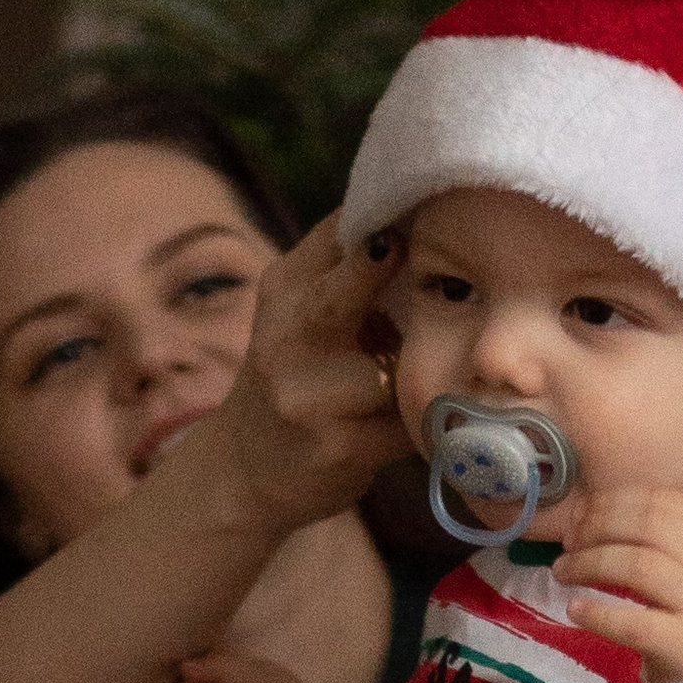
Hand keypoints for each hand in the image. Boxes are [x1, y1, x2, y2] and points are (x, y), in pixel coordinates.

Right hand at [201, 215, 413, 536]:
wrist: (245, 470)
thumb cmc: (299, 378)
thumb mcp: (303, 312)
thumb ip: (350, 269)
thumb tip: (429, 215)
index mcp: (285, 287)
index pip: (343, 231)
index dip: (394, 218)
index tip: (437, 212)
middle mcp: (287, 334)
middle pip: (351, 283)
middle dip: (390, 263)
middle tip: (428, 260)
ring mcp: (306, 394)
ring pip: (397, 367)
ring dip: (417, 374)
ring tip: (416, 379)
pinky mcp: (335, 445)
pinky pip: (405, 421)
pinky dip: (415, 421)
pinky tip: (404, 423)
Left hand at [555, 487, 682, 682]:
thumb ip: (655, 537)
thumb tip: (586, 516)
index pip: (664, 502)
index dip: (615, 501)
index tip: (582, 513)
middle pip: (648, 528)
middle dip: (597, 528)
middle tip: (568, 542)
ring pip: (640, 569)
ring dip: (589, 564)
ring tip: (562, 572)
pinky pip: (636, 625)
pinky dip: (599, 614)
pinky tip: (575, 609)